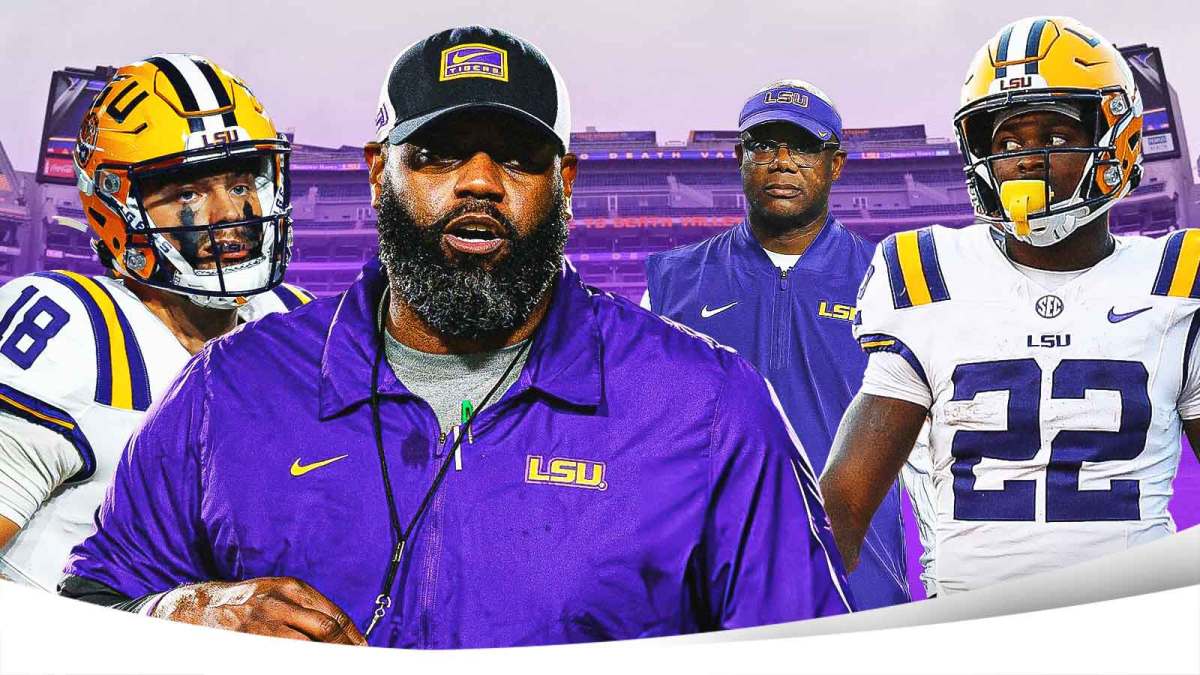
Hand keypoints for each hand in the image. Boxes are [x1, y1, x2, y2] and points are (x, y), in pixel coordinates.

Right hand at [152, 576, 366, 645]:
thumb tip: (342, 633)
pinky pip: (280, 657)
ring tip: (334, 665)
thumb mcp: (278, 593)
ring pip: (305, 646)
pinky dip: (296, 662)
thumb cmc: (246, 602)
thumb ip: (307, 608)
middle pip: (324, 629)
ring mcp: (261, 623)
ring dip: (323, 657)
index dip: (352, 636)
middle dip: (343, 649)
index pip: (333, 614)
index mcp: (291, 588)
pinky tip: (305, 665)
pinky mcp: (247, 641)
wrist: (199, 607)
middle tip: (354, 661)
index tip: (363, 650)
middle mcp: (278, 602)